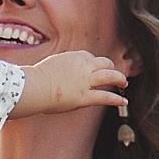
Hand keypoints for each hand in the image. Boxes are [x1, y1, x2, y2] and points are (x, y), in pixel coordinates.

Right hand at [11, 48, 130, 116]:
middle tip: (114, 74)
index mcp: (73, 57)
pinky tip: (123, 102)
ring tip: (124, 83)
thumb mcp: (51, 65)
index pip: (90, 57)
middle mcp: (82, 66)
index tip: (95, 69)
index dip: (94, 63)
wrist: (34, 87)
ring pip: (109, 76)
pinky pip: (105, 96)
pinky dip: (116, 99)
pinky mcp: (84, 97)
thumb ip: (60, 66)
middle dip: (110, 68)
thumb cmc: (36, 79)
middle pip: (104, 63)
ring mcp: (85, 81)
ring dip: (119, 79)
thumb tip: (59, 72)